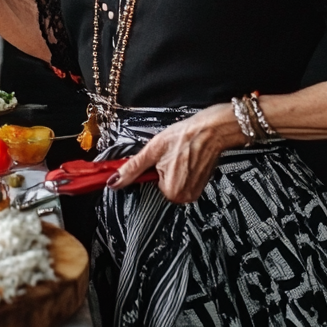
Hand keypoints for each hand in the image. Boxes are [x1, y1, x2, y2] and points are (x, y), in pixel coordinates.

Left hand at [109, 103, 243, 203]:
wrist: (212, 129)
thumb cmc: (185, 136)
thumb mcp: (153, 150)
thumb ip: (132, 168)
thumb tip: (114, 182)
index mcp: (171, 192)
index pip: (149, 186)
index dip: (151, 170)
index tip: (157, 159)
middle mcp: (184, 197)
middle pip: (161, 185)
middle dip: (162, 170)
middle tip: (170, 155)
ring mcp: (194, 192)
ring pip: (173, 182)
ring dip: (172, 170)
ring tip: (180, 155)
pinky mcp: (201, 185)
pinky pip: (184, 180)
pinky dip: (183, 170)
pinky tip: (187, 158)